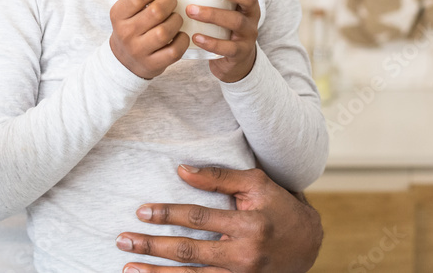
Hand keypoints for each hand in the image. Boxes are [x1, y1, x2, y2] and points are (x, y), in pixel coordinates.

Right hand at [110, 0, 188, 78]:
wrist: (125, 60)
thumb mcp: (130, 0)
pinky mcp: (153, 64)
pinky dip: (182, 40)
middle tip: (173, 1)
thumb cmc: (132, 22)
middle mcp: (125, 32)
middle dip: (170, 3)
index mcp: (118, 13)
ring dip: (177, 21)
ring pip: (165, 32)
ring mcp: (139, 50)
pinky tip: (181, 34)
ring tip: (178, 17)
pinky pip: (174, 51)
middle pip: (154, 12)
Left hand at [116, 165, 321, 272]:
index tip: (142, 211)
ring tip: (129, 269)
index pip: (199, 218)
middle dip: (152, 247)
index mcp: (248, 224)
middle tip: (123, 241)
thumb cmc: (279, 207)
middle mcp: (244, 255)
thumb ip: (219, 176)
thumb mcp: (256, 184)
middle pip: (189, 251)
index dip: (168, 214)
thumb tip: (181, 170)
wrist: (309, 244)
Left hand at [187, 0, 265, 82]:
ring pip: (236, 21)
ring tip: (191, 11)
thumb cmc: (216, 23)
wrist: (231, 61)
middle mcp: (251, 11)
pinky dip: (212, 42)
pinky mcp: (240, 52)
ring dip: (213, 14)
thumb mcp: (215, 3)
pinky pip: (229, 47)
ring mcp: (247, 32)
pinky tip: (196, 37)